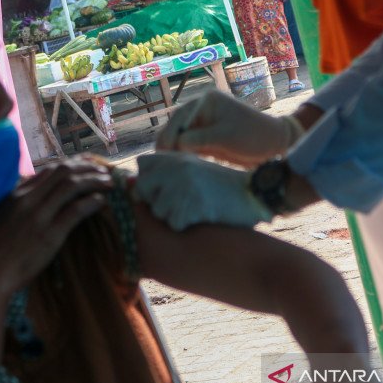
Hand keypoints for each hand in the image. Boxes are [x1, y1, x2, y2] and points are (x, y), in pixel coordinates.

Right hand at [0, 160, 112, 294]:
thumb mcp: (0, 217)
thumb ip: (17, 204)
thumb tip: (35, 196)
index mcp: (16, 194)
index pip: (48, 170)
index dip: (71, 164)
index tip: (85, 165)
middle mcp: (28, 199)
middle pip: (63, 172)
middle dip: (86, 167)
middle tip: (102, 170)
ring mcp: (39, 215)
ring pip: (71, 186)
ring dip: (93, 181)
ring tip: (107, 182)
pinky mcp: (50, 234)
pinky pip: (75, 210)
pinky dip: (91, 202)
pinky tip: (101, 201)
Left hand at [134, 152, 271, 230]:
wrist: (254, 194)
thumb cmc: (220, 186)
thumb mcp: (192, 169)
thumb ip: (163, 173)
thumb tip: (127, 184)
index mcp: (175, 156)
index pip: (142, 165)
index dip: (150, 181)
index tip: (167, 187)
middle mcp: (176, 167)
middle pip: (142, 189)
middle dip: (157, 200)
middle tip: (183, 201)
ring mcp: (183, 186)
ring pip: (158, 211)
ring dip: (174, 215)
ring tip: (198, 207)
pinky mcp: (192, 205)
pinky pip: (174, 224)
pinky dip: (187, 226)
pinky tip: (203, 216)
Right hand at [156, 90, 303, 167]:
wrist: (273, 145)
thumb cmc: (253, 136)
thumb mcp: (226, 137)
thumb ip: (199, 139)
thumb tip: (176, 144)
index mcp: (206, 101)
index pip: (180, 118)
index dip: (171, 135)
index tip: (165, 152)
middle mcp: (201, 110)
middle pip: (175, 126)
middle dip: (168, 143)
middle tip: (162, 162)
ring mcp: (202, 124)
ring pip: (178, 137)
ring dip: (173, 150)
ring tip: (167, 166)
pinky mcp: (205, 138)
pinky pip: (186, 145)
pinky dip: (181, 154)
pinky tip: (177, 165)